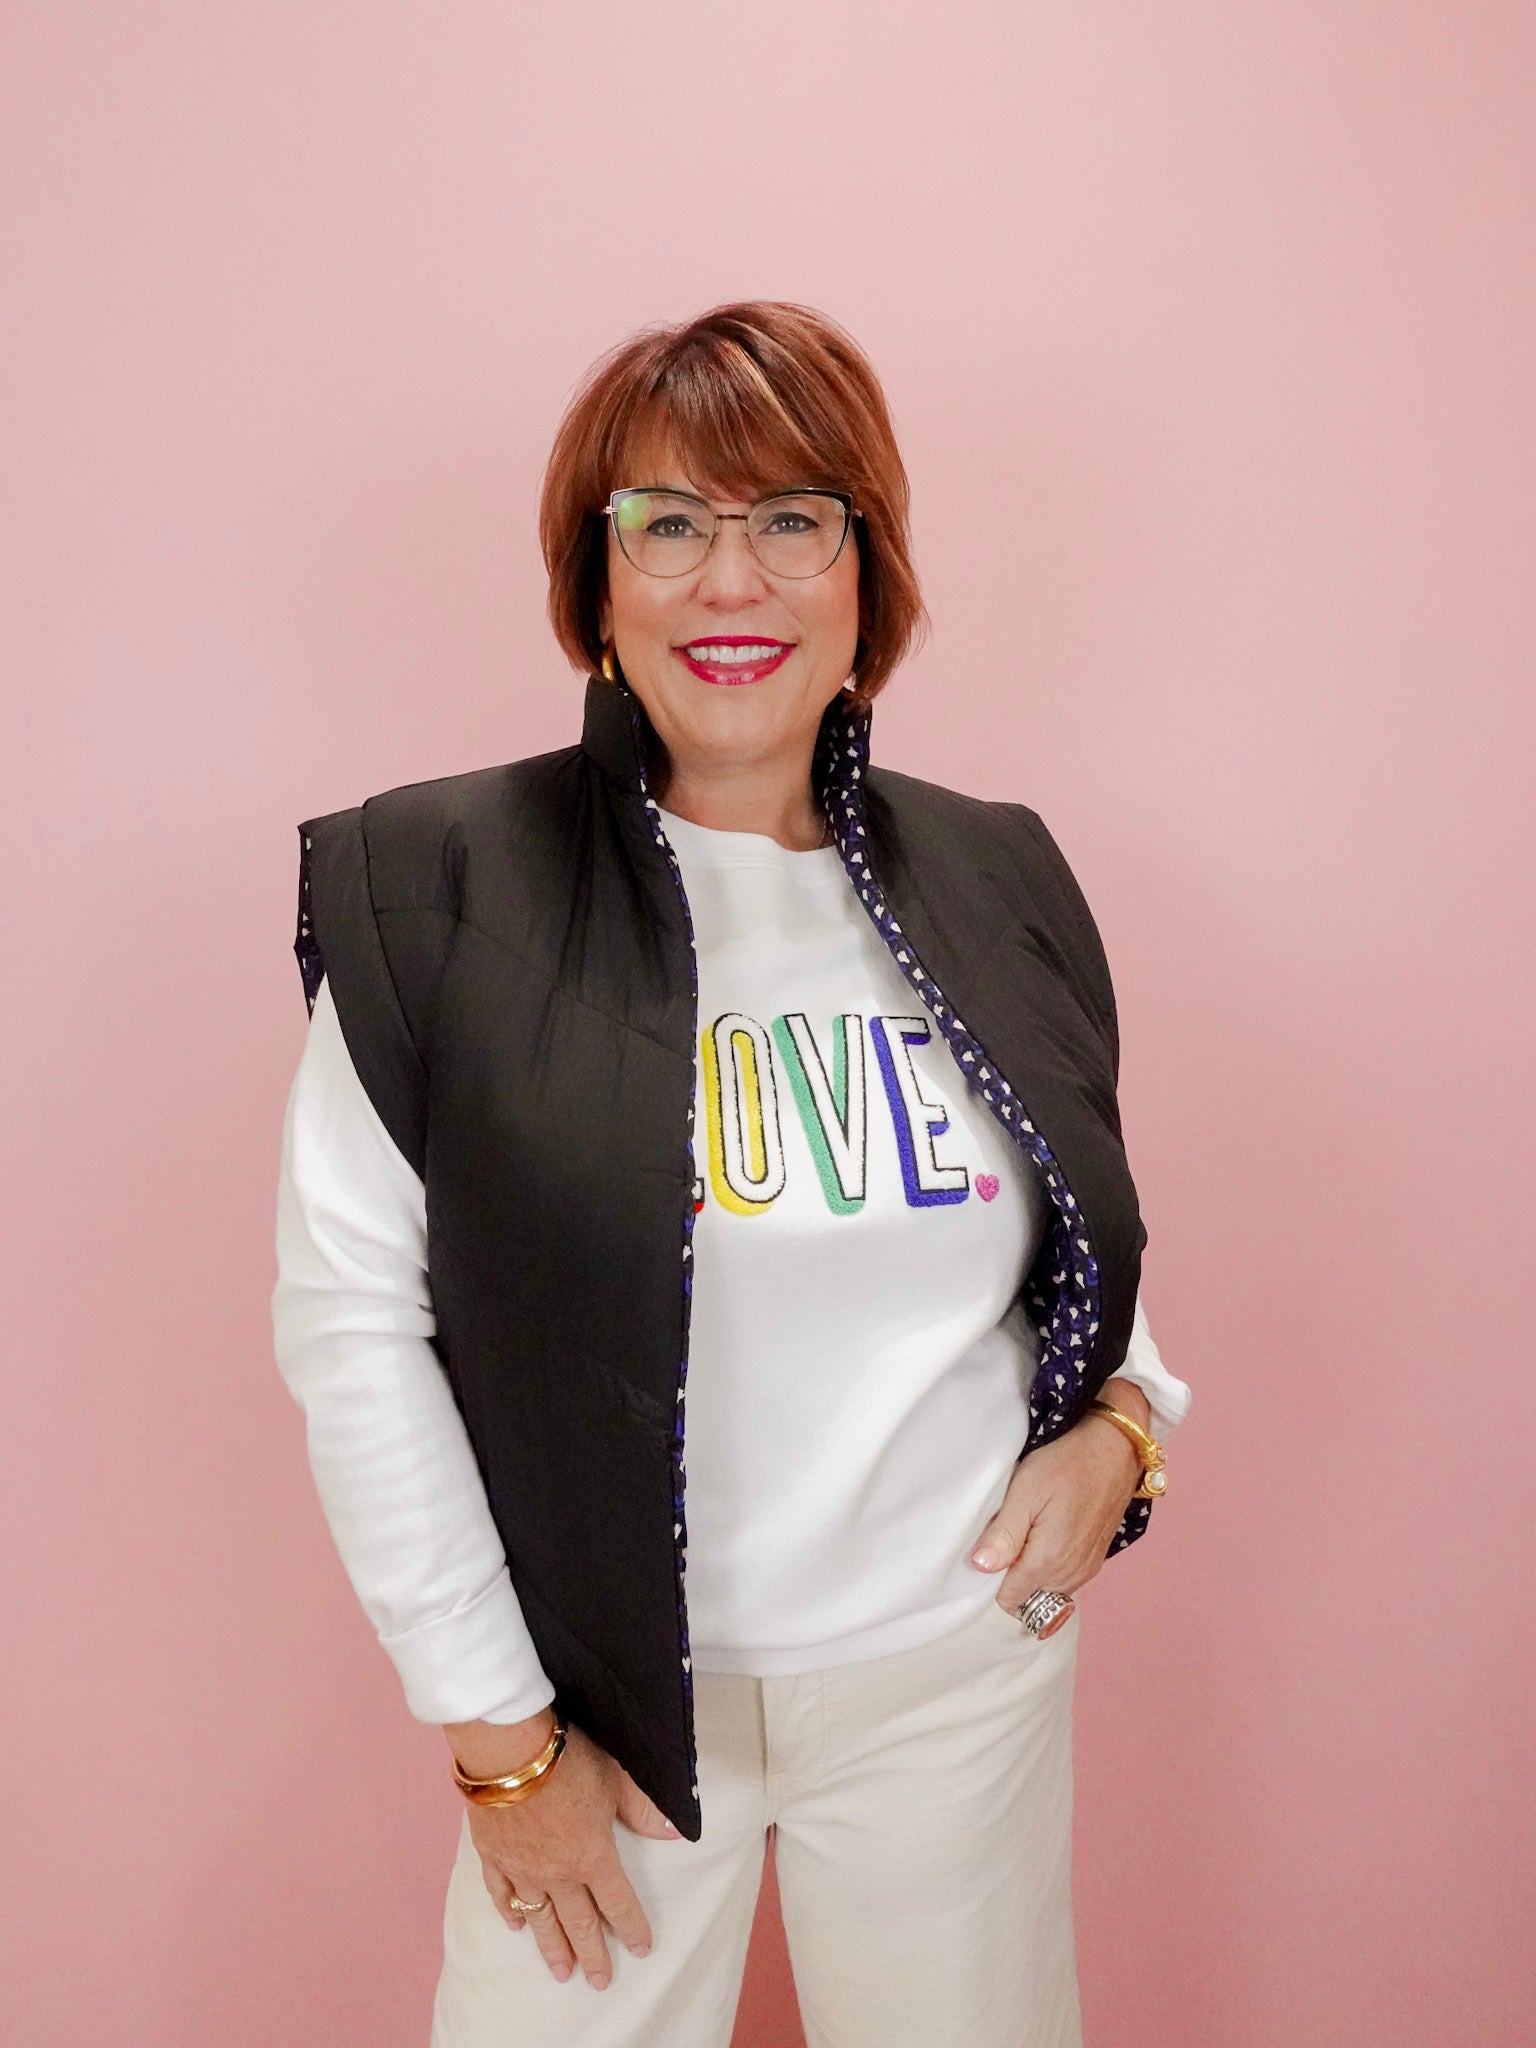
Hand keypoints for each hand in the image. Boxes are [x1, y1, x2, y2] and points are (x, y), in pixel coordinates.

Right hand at [449, 1713, 680, 1989]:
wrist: (509, 1752)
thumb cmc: (568, 1760)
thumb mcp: (616, 1778)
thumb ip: (642, 1809)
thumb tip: (674, 1831)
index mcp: (592, 1856)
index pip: (617, 1901)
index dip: (631, 1926)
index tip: (640, 1949)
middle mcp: (558, 1872)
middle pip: (579, 1921)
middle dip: (592, 1953)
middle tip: (599, 1981)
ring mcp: (522, 1868)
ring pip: (540, 1917)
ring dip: (552, 1946)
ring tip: (561, 1972)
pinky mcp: (493, 1855)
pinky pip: (501, 1892)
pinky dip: (509, 1910)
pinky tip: (514, 1924)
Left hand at [969, 1384, 1149, 1634]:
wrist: (1114, 1451)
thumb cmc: (1066, 1466)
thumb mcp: (1025, 1491)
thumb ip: (1004, 1534)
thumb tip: (981, 1567)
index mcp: (1048, 1561)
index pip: (1008, 1598)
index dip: (992, 1577)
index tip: (990, 1548)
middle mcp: (1070, 1574)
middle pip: (1027, 1594)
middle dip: (1013, 1571)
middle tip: (1011, 1531)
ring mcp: (1086, 1569)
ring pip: (1046, 1588)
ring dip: (1033, 1568)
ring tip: (1030, 1528)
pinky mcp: (1095, 1561)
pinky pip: (1064, 1578)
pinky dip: (1051, 1564)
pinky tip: (1048, 1533)